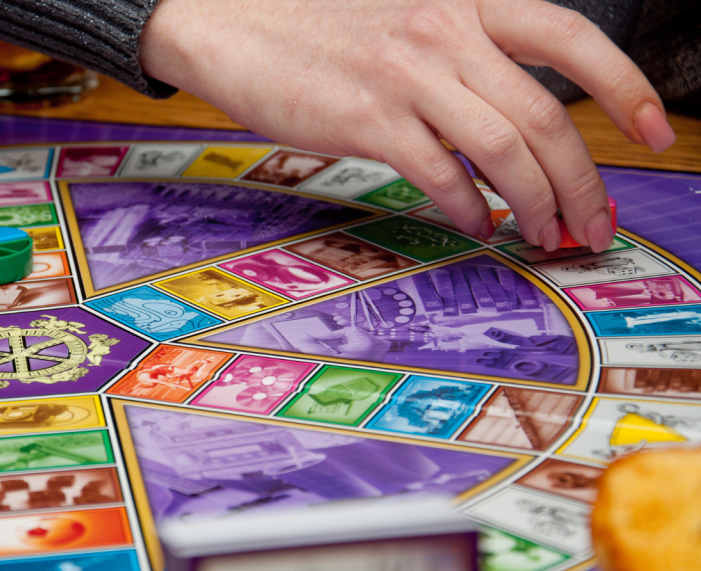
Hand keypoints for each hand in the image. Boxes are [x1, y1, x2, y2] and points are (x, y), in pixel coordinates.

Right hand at [140, 0, 676, 251]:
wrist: (227, 19)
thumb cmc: (311, 25)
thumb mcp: (400, 17)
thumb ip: (458, 55)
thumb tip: (509, 124)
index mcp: (462, 0)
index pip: (570, 37)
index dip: (625, 85)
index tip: (653, 131)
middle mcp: (444, 29)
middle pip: (547, 113)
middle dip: (583, 180)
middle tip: (592, 222)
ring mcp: (406, 74)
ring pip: (506, 148)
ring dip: (538, 204)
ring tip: (546, 236)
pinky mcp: (366, 118)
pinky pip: (442, 174)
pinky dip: (469, 208)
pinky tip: (475, 225)